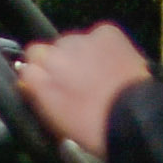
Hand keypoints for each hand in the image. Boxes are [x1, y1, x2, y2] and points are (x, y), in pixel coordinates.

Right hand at [10, 18, 151, 162]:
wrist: (135, 119)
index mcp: (38, 80)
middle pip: (49, 51)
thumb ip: (38, 96)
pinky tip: (113, 63)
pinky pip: (98, 35)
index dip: (40, 77)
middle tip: (78, 84)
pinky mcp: (105, 32)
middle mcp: (53, 54)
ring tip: (99, 74)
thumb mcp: (56, 122)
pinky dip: (104, 46)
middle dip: (59, 63)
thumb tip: (31, 79)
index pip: (27, 67)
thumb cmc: (94, 129)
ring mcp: (80, 40)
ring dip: (81, 54)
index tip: (52, 87)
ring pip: (73, 41)